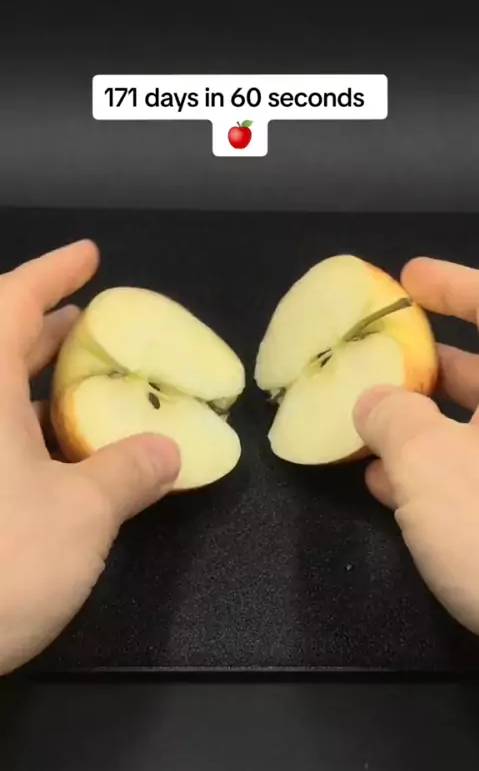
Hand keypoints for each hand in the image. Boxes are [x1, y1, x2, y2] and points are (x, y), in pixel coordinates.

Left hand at [0, 241, 179, 674]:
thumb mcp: (81, 516)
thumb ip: (128, 474)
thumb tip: (170, 452)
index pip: (11, 302)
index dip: (52, 271)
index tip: (89, 254)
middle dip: (43, 325)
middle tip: (90, 321)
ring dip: (30, 378)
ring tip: (80, 377)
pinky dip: (16, 428)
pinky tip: (52, 451)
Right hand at [354, 257, 478, 634]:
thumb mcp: (430, 463)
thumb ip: (391, 416)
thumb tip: (374, 399)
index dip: (452, 285)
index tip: (407, 278)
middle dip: (428, 366)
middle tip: (378, 362)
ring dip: (425, 428)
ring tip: (367, 435)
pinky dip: (448, 471)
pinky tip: (397, 490)